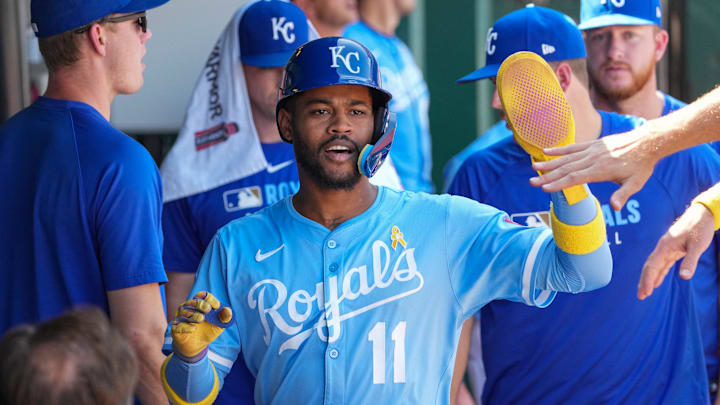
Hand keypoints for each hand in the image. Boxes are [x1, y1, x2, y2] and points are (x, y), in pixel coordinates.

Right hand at [171, 291, 232, 359]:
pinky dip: (186, 326)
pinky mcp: (175, 329)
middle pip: (192, 301)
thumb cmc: (207, 331)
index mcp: (197, 304)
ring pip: (184, 312)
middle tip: (208, 310)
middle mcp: (187, 308)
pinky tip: (194, 329)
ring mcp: (179, 318)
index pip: (201, 295)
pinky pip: (178, 326)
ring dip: (194, 315)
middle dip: (201, 304)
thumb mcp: (219, 325)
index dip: (210, 299)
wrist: (197, 346)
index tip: (217, 306)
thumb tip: (228, 311)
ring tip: (201, 319)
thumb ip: (224, 317)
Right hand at [529, 130, 656, 209]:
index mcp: (601, 170)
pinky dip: (559, 149)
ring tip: (534, 168)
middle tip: (532, 182)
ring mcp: (591, 150)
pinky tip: (546, 151)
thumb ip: (623, 195)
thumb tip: (616, 208)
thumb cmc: (642, 165)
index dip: (559, 184)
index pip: (575, 178)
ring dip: (549, 163)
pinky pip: (573, 147)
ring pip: (566, 158)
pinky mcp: (592, 144)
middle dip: (548, 176)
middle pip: (566, 169)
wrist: (648, 141)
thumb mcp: (636, 183)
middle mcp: (593, 159)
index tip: (544, 188)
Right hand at [637, 204, 715, 299]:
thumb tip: (684, 277)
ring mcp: (666, 249)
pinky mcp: (672, 250)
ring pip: (654, 266)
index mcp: (665, 246)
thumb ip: (690, 260)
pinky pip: (662, 264)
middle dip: (644, 281)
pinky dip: (658, 273)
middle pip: (649, 266)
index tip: (646, 292)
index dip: (648, 279)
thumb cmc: (700, 228)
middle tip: (640, 296)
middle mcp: (662, 248)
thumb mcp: (698, 245)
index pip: (653, 266)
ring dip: (649, 279)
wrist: (702, 214)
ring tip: (644, 292)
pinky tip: (656, 282)